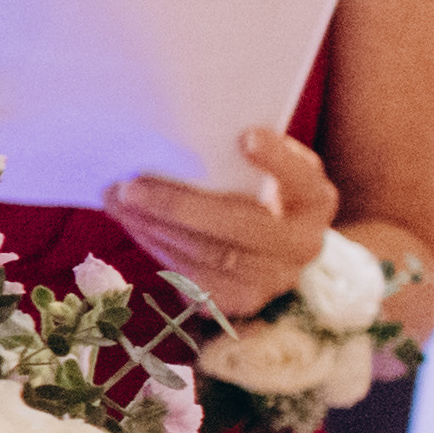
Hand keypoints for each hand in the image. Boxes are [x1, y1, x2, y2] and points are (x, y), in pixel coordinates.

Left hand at [106, 126, 340, 324]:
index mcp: (316, 200)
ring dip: (155, 228)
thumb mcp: (268, 167)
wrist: (273, 248)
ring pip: (209, 256)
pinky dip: (156, 248)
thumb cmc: (260, 191)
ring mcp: (274, 279)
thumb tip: (185, 131)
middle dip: (179, 206)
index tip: (245, 137)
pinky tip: (132, 224)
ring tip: (117, 201)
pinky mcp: (241, 301)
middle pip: (241, 227)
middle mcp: (304, 244)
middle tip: (131, 185)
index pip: (302, 179)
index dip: (277, 160)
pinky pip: (193, 279)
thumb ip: (244, 152)